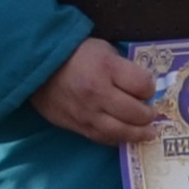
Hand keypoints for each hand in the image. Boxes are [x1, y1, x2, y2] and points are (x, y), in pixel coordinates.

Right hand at [32, 36, 159, 143]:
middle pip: (136, 113)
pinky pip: (102, 138)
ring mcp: (86, 113)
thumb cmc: (74, 54)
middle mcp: (98, 93)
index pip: (142, 86)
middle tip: (151, 113)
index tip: (147, 89)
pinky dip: (117, 138)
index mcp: (107, 68)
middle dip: (148, 114)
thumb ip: (123, 68)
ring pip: (121, 131)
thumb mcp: (103, 49)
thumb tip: (141, 88)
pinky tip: (125, 136)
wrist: (37, 66)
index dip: (150, 89)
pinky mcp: (76, 125)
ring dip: (139, 134)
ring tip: (148, 133)